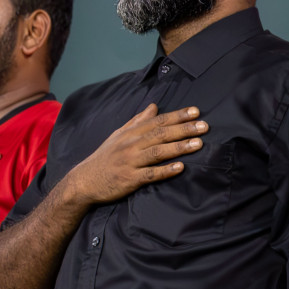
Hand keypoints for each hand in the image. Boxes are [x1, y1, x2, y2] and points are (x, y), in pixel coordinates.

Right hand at [62, 105, 205, 205]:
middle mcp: (131, 145)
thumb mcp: (119, 135)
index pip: (157, 121)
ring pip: (158, 152)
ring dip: (179, 147)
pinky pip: (150, 174)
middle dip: (183, 129)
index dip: (177, 116)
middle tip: (204, 126)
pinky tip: (180, 168)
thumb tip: (154, 107)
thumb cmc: (105, 157)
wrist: (84, 181)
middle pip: (160, 134)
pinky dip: (165, 171)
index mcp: (130, 133)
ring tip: (198, 144)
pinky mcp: (130, 179)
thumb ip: (137, 121)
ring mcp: (130, 162)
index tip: (196, 112)